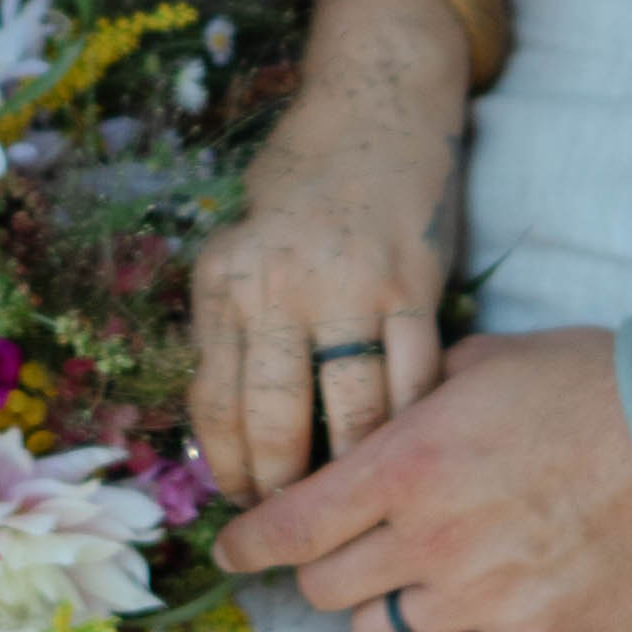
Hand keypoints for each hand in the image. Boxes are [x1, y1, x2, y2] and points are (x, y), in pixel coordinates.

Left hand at [190, 0, 470, 499]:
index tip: (245, 508)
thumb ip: (233, 332)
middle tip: (299, 526)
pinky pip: (414, 381)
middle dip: (287, 493)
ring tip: (354, 506)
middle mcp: (280, 284)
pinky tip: (409, 453)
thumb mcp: (241, 249)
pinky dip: (411, 427)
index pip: (215, 406)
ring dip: (352, 474)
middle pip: (278, 422)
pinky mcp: (415, 285)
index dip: (230, 471)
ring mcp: (352, 285)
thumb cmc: (300, 187)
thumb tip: (230, 441)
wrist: (376, 105)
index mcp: (227, 279)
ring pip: (352, 415)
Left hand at [215, 324, 631, 631]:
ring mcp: (479, 599)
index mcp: (408, 463)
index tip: (232, 552)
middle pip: (324, 590)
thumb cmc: (590, 386)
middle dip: (324, 571)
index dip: (250, 543)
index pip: (292, 526)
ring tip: (415, 582)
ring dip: (382, 612)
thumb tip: (380, 406)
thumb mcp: (483, 362)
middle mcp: (429, 538)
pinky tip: (461, 623)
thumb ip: (414, 390)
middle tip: (351, 550)